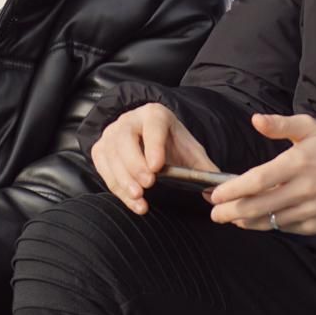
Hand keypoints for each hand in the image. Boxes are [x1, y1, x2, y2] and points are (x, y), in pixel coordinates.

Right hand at [90, 103, 218, 214]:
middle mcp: (130, 120)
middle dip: (135, 164)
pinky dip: (116, 186)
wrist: (151, 139)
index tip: (157, 167)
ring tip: (139, 198)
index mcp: (155, 115)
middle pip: (126, 139)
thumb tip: (215, 193)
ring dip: (123, 179)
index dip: (154, 145)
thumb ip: (204, 170)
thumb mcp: (191, 153)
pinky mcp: (100, 149)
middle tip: (147, 185)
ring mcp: (112, 133)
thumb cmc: (173, 146)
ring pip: (111, 154)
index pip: (153, 125)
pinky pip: (103, 167)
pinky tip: (131, 200)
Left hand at [207, 114, 315, 235]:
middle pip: (258, 207)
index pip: (257, 181)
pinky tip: (256, 220)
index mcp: (298, 164)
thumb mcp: (309, 127)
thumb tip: (255, 120)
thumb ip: (279, 124)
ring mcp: (311, 211)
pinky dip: (268, 225)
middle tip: (214, 212)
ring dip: (245, 222)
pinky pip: (285, 228)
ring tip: (230, 218)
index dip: (232, 190)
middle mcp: (304, 190)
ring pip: (269, 222)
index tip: (215, 193)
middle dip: (230, 212)